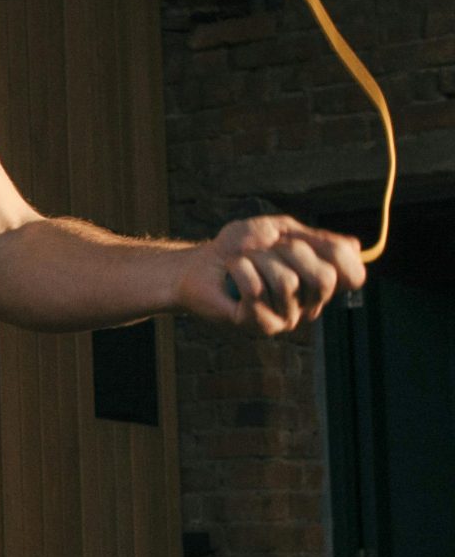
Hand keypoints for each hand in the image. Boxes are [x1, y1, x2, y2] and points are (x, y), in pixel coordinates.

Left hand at [175, 214, 366, 334]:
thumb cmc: (239, 247)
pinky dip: (240, 270)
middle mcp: (309, 304)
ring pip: (287, 282)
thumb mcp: (279, 231)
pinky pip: (257, 291)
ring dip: (258, 260)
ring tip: (242, 262)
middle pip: (324, 277)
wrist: (199, 265)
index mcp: (318, 283)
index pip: (352, 275)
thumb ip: (316, 238)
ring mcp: (286, 318)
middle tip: (266, 248)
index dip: (332, 252)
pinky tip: (232, 272)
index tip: (302, 238)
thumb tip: (356, 247)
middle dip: (291, 251)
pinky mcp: (259, 325)